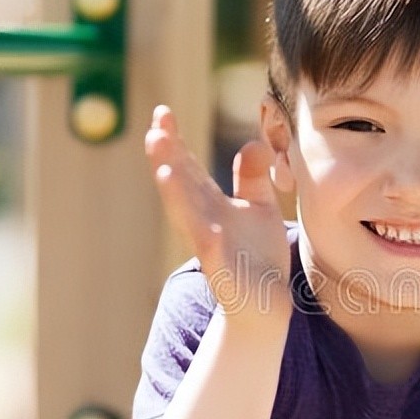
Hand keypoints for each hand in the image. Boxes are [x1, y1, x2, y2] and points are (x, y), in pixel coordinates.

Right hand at [145, 105, 290, 317]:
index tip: (163, 112)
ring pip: (188, 214)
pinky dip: (206, 236)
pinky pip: (212, 250)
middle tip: (154, 130)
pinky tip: (207, 227)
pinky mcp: (223, 269)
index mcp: (210, 205)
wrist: (265, 306)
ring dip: (174, 189)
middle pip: (181, 186)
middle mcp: (203, 221)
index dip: (175, 141)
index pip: (188, 167)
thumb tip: (253, 142)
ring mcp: (210, 246)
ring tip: (162, 164)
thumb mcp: (258, 208)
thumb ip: (251, 176)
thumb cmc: (257, 256)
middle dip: (167, 158)